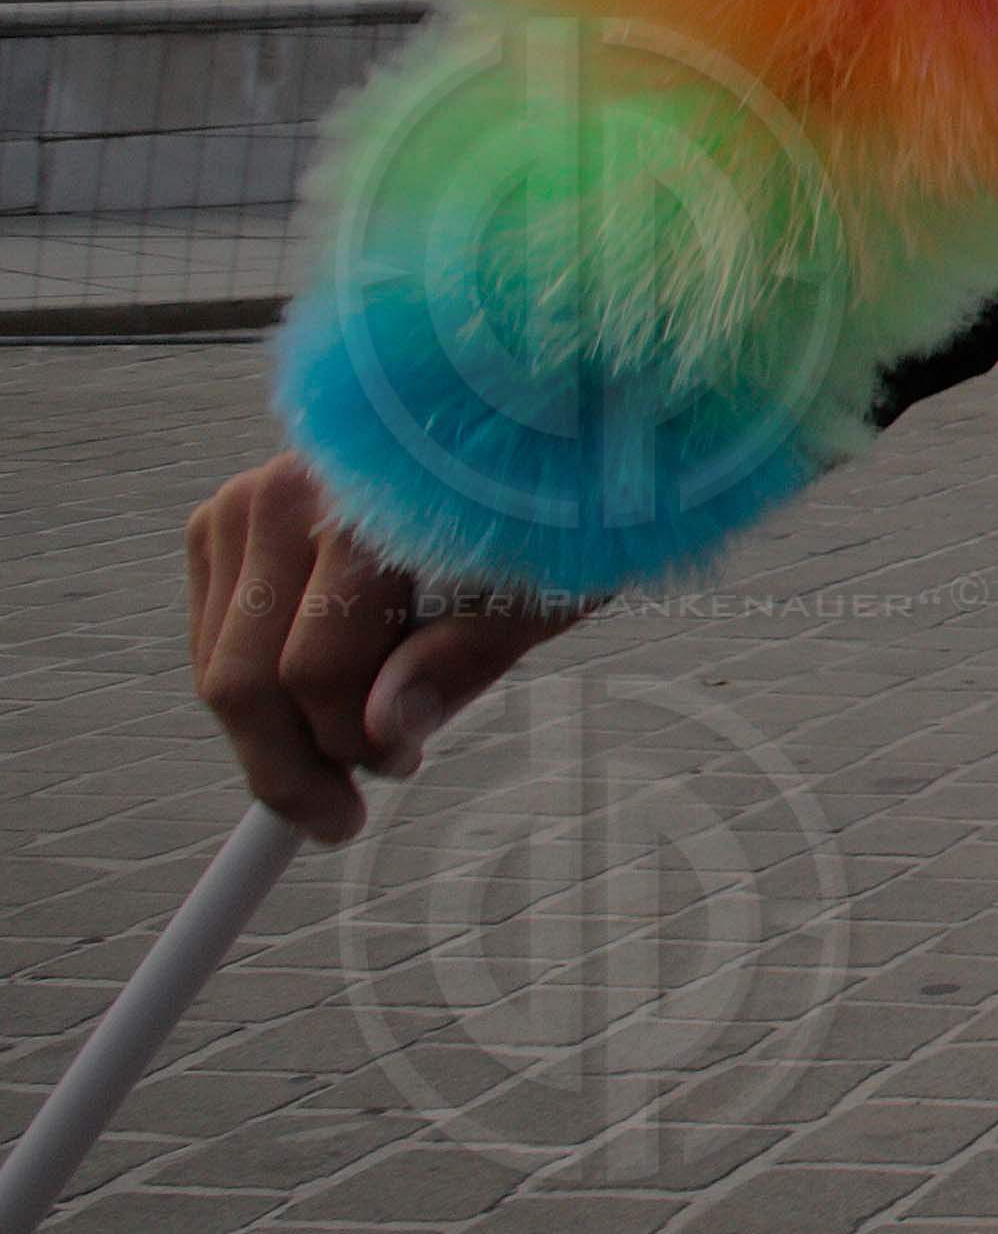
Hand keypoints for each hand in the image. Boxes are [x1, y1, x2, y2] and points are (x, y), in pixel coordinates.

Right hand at [184, 456, 582, 839]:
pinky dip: (257, 680)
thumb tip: (380, 735)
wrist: (522, 417)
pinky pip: (211, 634)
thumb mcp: (546, 586)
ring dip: (274, 728)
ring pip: (218, 665)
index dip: (336, 755)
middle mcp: (294, 490)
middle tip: (338, 811)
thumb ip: (466, 655)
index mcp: (378, 506)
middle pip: (245, 679)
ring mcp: (248, 496)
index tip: (353, 815)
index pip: (318, 671)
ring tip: (351, 737)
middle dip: (288, 766)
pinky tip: (324, 681)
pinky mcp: (225, 513)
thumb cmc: (550, 503)